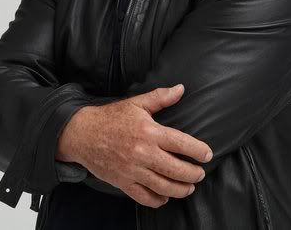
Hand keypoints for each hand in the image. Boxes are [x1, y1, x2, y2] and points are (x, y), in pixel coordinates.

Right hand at [56, 84, 212, 207]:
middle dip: (193, 174)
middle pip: (176, 169)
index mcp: (149, 132)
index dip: (198, 151)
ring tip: (189, 187)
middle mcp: (143, 153)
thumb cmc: (111, 118)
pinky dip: (158, 200)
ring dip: (181, 190)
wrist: (82, 134)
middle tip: (200, 174)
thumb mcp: (136, 103)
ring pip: (164, 187)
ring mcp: (133, 170)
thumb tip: (181, 89)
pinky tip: (165, 197)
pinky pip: (144, 197)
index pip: (182, 144)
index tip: (207, 155)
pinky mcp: (123, 182)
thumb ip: (161, 97)